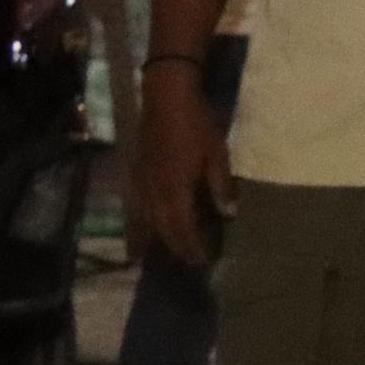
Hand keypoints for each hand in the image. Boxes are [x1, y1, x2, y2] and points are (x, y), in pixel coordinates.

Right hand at [132, 74, 235, 270]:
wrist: (166, 99)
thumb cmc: (196, 125)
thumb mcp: (217, 154)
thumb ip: (221, 186)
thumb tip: (228, 214)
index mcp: (175, 190)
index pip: (182, 229)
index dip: (192, 247)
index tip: (203, 262)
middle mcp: (153, 193)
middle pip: (163, 231)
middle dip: (176, 250)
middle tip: (190, 264)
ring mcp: (141, 185)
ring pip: (146, 223)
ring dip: (157, 243)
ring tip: (166, 259)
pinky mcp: (136, 176)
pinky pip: (137, 210)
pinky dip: (142, 226)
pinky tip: (146, 233)